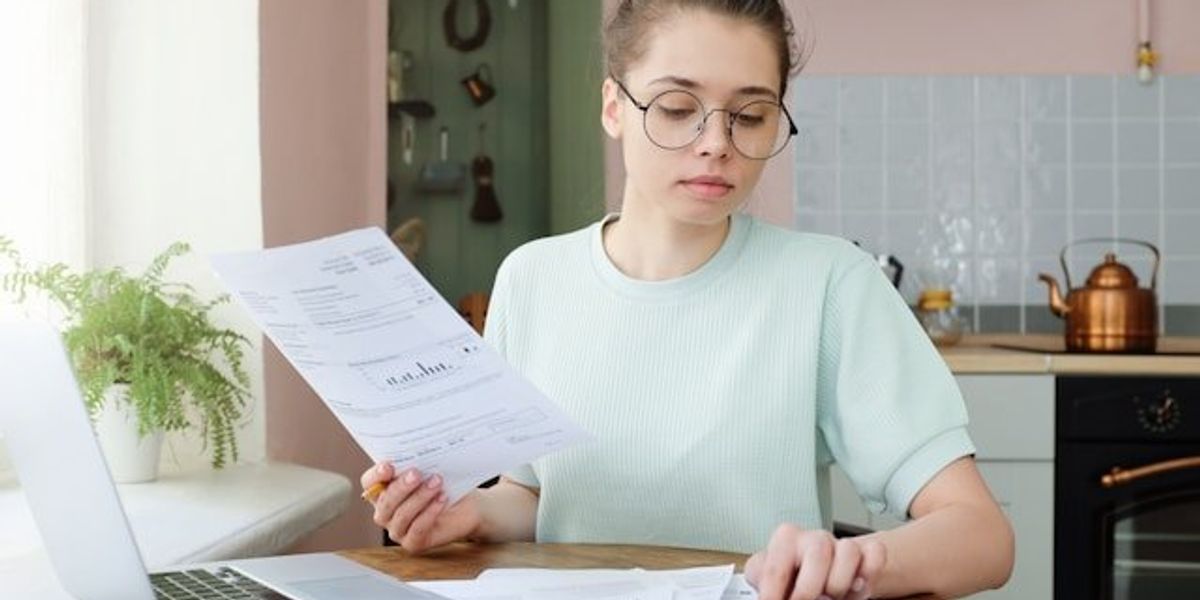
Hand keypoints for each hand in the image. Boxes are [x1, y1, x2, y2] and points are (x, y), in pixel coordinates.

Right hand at [360, 462, 480, 552]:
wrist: (466, 507)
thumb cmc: (444, 485)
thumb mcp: (430, 470)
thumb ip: (415, 464)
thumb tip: (412, 455)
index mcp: (383, 491)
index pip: (369, 483)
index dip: (376, 475)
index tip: (389, 466)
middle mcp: (385, 513)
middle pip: (384, 502)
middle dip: (401, 487)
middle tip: (416, 473)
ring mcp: (397, 530)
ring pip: (401, 516)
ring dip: (419, 498)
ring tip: (436, 483)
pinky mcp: (413, 543)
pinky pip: (417, 529)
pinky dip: (430, 513)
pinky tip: (442, 499)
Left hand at [744, 524, 885, 599]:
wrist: (815, 571)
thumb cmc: (790, 579)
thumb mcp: (770, 581)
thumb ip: (770, 589)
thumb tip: (770, 599)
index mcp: (784, 541)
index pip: (776, 568)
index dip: (773, 595)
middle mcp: (813, 539)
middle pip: (817, 554)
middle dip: (809, 590)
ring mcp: (840, 544)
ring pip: (849, 551)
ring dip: (839, 584)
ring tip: (831, 597)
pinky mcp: (865, 553)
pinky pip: (875, 553)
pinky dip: (870, 572)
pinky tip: (857, 588)